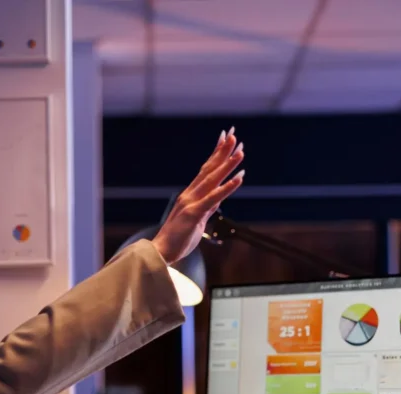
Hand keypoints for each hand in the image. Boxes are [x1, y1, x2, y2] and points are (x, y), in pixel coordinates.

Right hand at [151, 127, 244, 264]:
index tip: (226, 139)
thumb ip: (206, 208)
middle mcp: (190, 195)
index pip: (206, 170)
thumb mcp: (196, 220)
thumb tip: (217, 201)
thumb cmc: (177, 239)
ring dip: (227, 165)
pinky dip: (227, 187)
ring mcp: (191, 203)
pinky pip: (213, 199)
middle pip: (209, 169)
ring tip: (240, 151)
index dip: (216, 154)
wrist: (160, 252)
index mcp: (190, 195)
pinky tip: (239, 178)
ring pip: (212, 180)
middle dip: (222, 152)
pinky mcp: (194, 214)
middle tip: (234, 134)